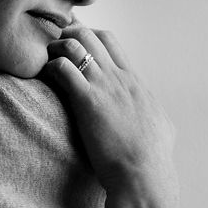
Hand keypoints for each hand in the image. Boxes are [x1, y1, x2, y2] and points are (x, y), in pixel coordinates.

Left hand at [43, 25, 178, 207]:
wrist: (143, 172)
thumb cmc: (152, 158)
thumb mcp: (163, 129)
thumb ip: (156, 119)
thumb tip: (162, 125)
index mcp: (134, 82)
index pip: (110, 43)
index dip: (87, 38)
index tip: (71, 46)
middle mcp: (120, 78)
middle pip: (91, 36)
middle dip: (68, 36)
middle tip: (52, 50)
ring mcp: (104, 86)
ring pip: (76, 46)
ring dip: (56, 48)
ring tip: (44, 60)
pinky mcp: (88, 101)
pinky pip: (64, 69)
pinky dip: (50, 67)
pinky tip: (44, 76)